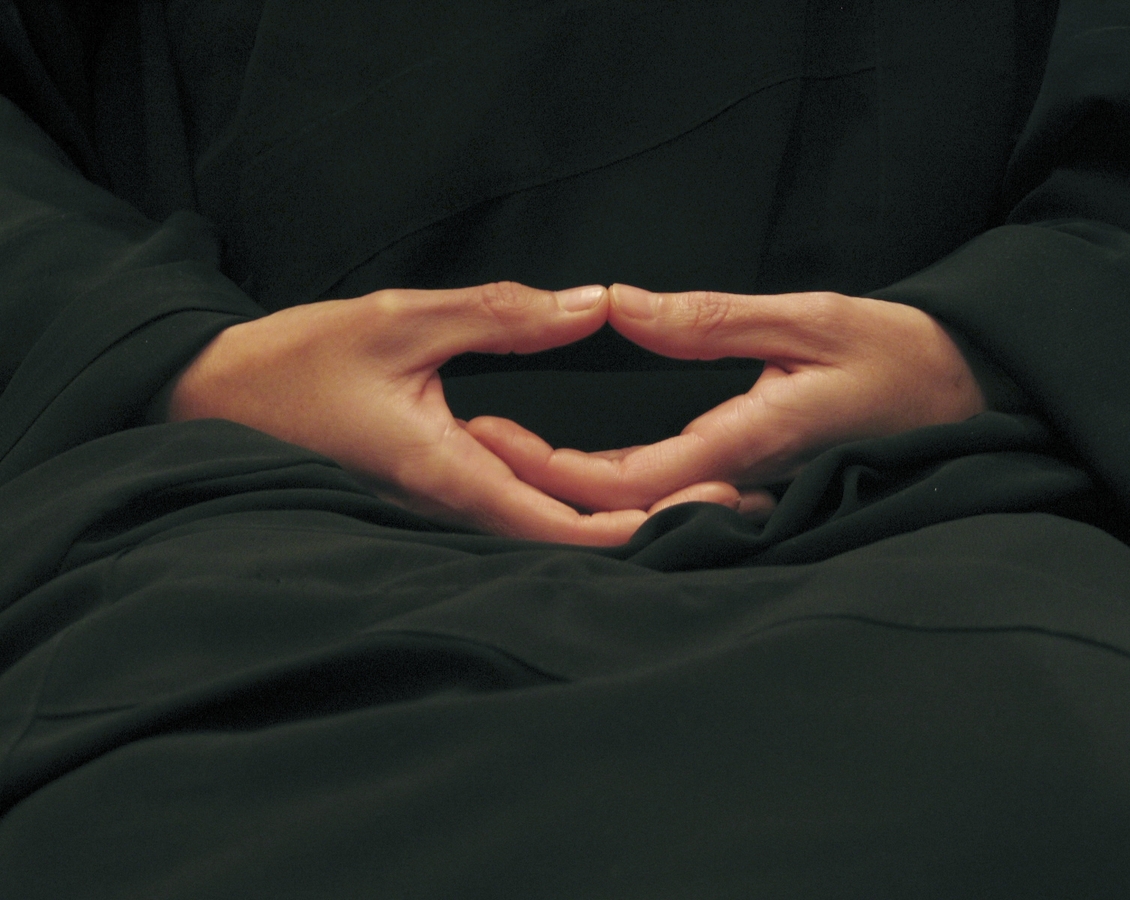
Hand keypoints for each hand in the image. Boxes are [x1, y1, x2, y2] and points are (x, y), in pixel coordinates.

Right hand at [166, 282, 754, 543]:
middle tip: (740, 498)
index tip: (712, 507)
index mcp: (452, 473)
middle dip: (657, 523)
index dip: (646, 523)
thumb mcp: (402, 320)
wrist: (221, 400)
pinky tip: (622, 475)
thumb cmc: (295, 364)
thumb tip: (591, 305)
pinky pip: (523, 504)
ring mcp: (450, 502)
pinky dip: (580, 496)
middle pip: (574, 536)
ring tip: (703, 486)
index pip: (566, 522)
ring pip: (552, 525)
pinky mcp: (443, 488)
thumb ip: (501, 314)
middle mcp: (457, 503)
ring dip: (627, 512)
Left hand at [466, 284, 986, 511]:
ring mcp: (742, 491)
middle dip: (543, 482)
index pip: (626, 478)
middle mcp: (737, 484)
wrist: (961, 399)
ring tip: (508, 448)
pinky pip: (670, 494)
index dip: (551, 468)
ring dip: (571, 486)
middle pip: (620, 505)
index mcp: (747, 446)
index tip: (492, 436)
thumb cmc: (899, 358)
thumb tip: (621, 308)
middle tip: (478, 441)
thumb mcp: (810, 319)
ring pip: (642, 508)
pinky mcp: (749, 483)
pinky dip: (614, 483)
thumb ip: (711, 320)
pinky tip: (576, 464)